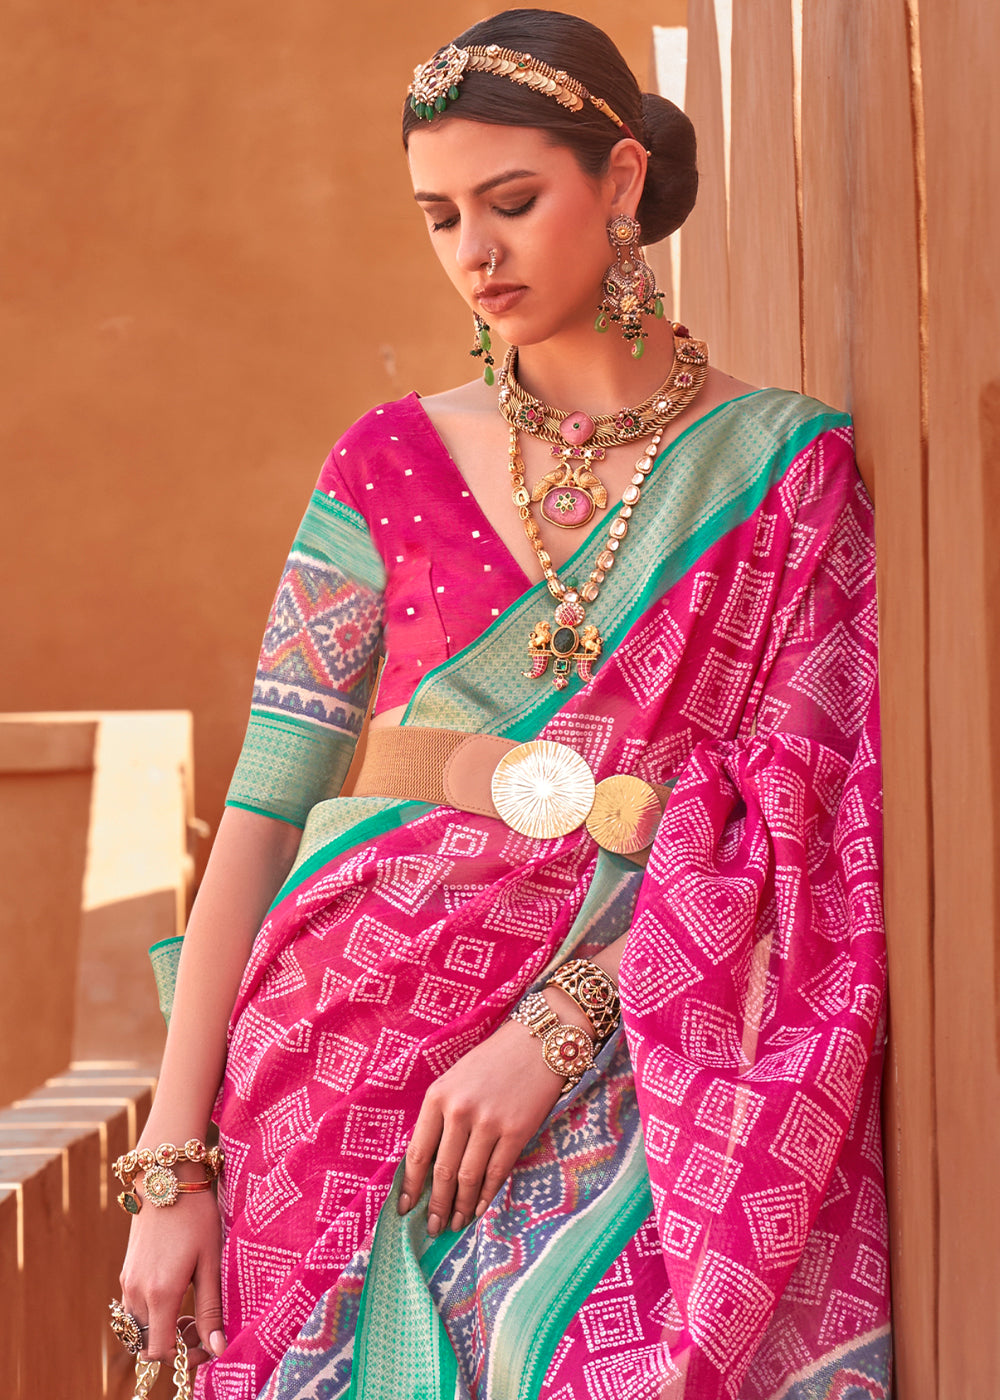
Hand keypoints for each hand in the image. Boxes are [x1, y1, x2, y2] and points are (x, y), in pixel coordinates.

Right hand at [119, 1187, 225, 1365]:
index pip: (161, 1351)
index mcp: (160, 1293)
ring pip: (140, 1328)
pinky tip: (176, 1291)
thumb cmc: (196, 1215)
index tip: (207, 1344)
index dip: (185, 1357)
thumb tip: (218, 1349)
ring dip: (162, 1330)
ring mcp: (127, 1282)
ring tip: (191, 1307)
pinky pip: (134, 1308)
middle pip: (148, 1344)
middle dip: (175, 1345)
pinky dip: (153, 1314)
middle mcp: (136, 1292)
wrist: (166, 1177)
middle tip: (201, 1327)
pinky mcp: (126, 1272)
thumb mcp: (210, 1260)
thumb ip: (211, 1308)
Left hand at [398, 1014, 571, 1234]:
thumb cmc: (493, 1062)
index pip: (417, 1152)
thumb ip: (441, 1117)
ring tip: (455, 1223)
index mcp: (438, 1097)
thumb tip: (428, 1165)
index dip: (410, 1186)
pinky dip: (485, 1195)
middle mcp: (460, 1111)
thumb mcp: (455, 1081)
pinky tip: (478, 1208)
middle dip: (436, 1205)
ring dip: (460, 1206)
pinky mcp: (516, 1132)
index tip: (405, 1208)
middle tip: (433, 1228)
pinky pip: (496, 1173)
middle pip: (442, 1172)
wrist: (537, 1042)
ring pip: (468, 1177)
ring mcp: (489, 1122)